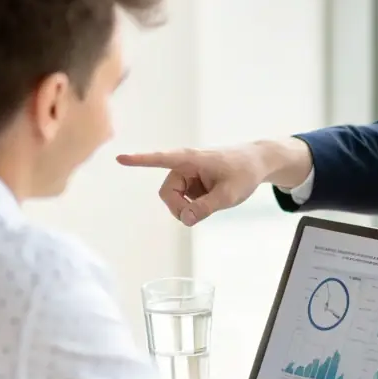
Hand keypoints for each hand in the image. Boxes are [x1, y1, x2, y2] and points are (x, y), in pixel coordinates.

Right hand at [116, 139, 310, 225]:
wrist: (257, 163)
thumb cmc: (244, 172)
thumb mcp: (230, 195)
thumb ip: (206, 207)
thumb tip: (185, 220)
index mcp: (191, 159)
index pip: (161, 159)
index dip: (140, 161)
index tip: (120, 159)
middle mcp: (184, 164)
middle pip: (167, 194)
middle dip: (179, 208)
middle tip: (198, 215)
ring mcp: (187, 174)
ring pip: (174, 199)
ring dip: (189, 208)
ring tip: (212, 202)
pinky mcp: (191, 182)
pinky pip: (183, 200)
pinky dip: (195, 205)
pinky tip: (211, 198)